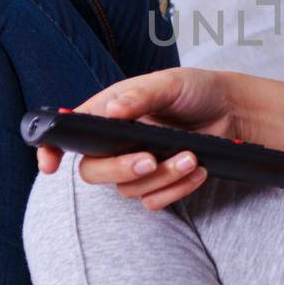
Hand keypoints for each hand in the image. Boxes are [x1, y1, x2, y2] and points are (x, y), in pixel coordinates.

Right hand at [36, 66, 238, 209]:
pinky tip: (199, 170)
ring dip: (161, 177)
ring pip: (127, 189)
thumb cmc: (196, 90)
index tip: (50, 166)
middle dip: (119, 169)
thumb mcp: (170, 83)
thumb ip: (139, 95)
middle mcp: (116, 141)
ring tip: (191, 157)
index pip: (69, 132)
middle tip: (150, 159)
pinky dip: (176, 190)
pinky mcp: (159, 183)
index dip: (51, 149)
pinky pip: (153, 201)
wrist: (234, 111)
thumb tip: (111, 110)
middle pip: (93, 171)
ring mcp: (136, 164)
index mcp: (108, 112)